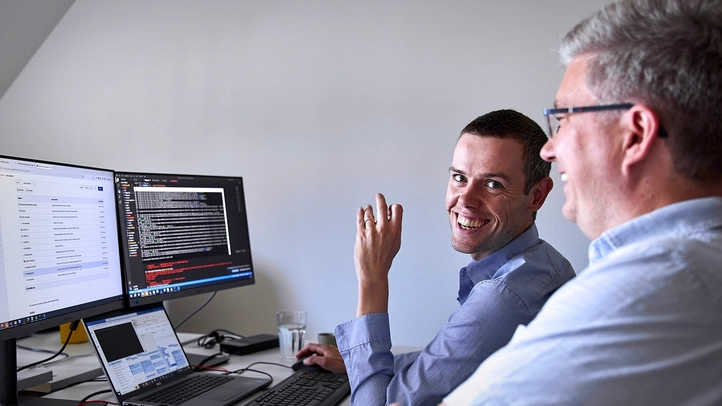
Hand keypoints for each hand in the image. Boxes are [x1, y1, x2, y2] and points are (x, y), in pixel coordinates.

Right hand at [295, 343, 346, 373]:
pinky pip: (323, 355)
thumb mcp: (325, 362)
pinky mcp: (334, 356)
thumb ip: (314, 360)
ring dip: (312, 355)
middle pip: (314, 348)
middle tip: (301, 359)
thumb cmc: (341, 363)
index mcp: (324, 347)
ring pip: (318, 352)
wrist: (352, 364)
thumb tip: (306, 360)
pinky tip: (318, 363)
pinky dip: (317, 358)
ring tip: (308, 362)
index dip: (302, 351)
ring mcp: (331, 351)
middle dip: (306, 353)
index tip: (298, 356)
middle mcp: (327, 348)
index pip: (310, 346)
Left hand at [355, 193, 402, 315]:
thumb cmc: (385, 259)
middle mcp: (384, 229)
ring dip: (369, 209)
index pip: (397, 209)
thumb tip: (391, 217)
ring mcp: (372, 231)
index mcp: (395, 231)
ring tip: (368, 209)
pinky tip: (361, 210)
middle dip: (380, 199)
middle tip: (379, 196)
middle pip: (382, 206)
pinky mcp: (361, 234)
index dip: (393, 207)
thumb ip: (394, 229)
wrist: (373, 272)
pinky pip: (360, 219)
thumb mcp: (395, 244)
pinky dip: (360, 213)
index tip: (389, 208)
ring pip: (370, 212)